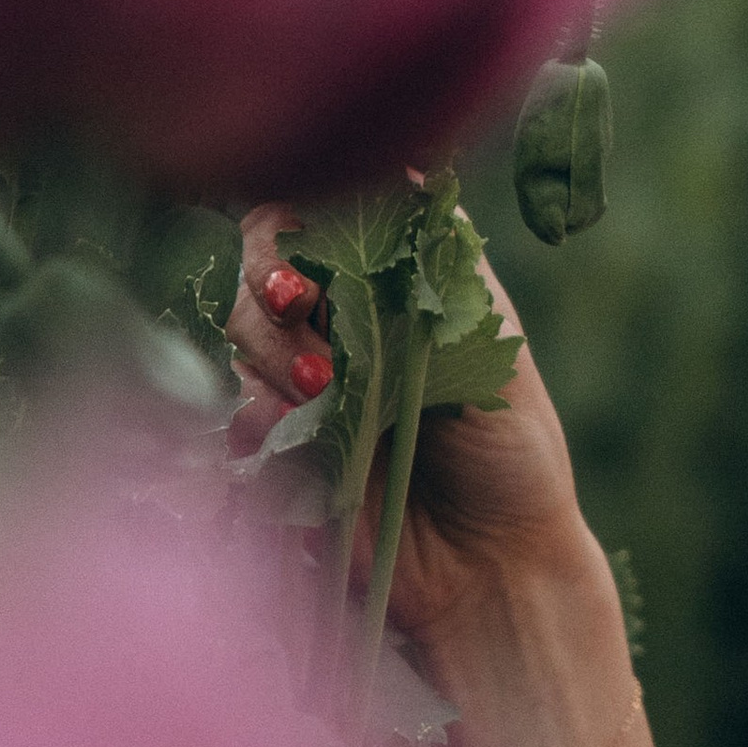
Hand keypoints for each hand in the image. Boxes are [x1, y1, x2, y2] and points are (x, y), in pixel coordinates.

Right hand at [227, 201, 596, 648]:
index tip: (315, 244)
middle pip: (265, 265)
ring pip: (243, 331)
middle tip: (300, 306)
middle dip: (271, 278)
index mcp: (402, 287)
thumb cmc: (511, 454)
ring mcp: (306, 383)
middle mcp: (346, 324)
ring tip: (322, 391)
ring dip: (272, 351)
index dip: (302, 220)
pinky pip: (236, 408)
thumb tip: (406, 179)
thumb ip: (444, 272)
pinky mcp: (280, 445)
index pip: (327, 218)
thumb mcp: (495, 350)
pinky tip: (294, 431)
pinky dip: (256, 412)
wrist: (491, 567)